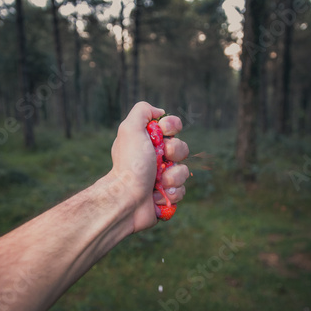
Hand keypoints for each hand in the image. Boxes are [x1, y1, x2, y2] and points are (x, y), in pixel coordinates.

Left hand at [110, 102, 189, 231]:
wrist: (127, 199)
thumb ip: (143, 111)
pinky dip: (172, 193)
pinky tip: (157, 196)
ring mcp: (161, 178)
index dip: (173, 126)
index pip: (171, 127)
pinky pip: (182, 191)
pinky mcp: (166, 196)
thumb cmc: (130, 165)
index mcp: (147, 142)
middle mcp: (155, 158)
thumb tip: (160, 113)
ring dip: (173, 176)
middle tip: (161, 159)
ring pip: (184, 171)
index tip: (165, 132)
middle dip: (175, 152)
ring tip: (157, 183)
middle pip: (182, 148)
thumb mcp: (130, 129)